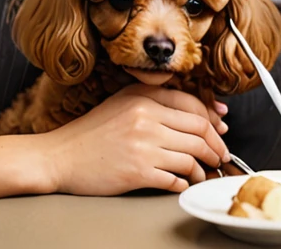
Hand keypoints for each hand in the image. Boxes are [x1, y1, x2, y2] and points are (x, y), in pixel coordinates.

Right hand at [42, 84, 230, 195]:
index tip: (221, 128)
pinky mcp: (138, 172)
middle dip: (215, 146)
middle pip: (199, 131)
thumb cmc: (90, 134)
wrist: (59, 157)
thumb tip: (195, 114)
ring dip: (202, 168)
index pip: (193, 105)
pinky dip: (183, 184)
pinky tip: (181, 184)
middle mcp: (146, 117)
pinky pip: (174, 179)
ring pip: (191, 156)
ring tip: (202, 173)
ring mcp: (143, 145)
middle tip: (219, 155)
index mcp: (143, 97)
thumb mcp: (121, 104)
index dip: (213, 120)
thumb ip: (154, 102)